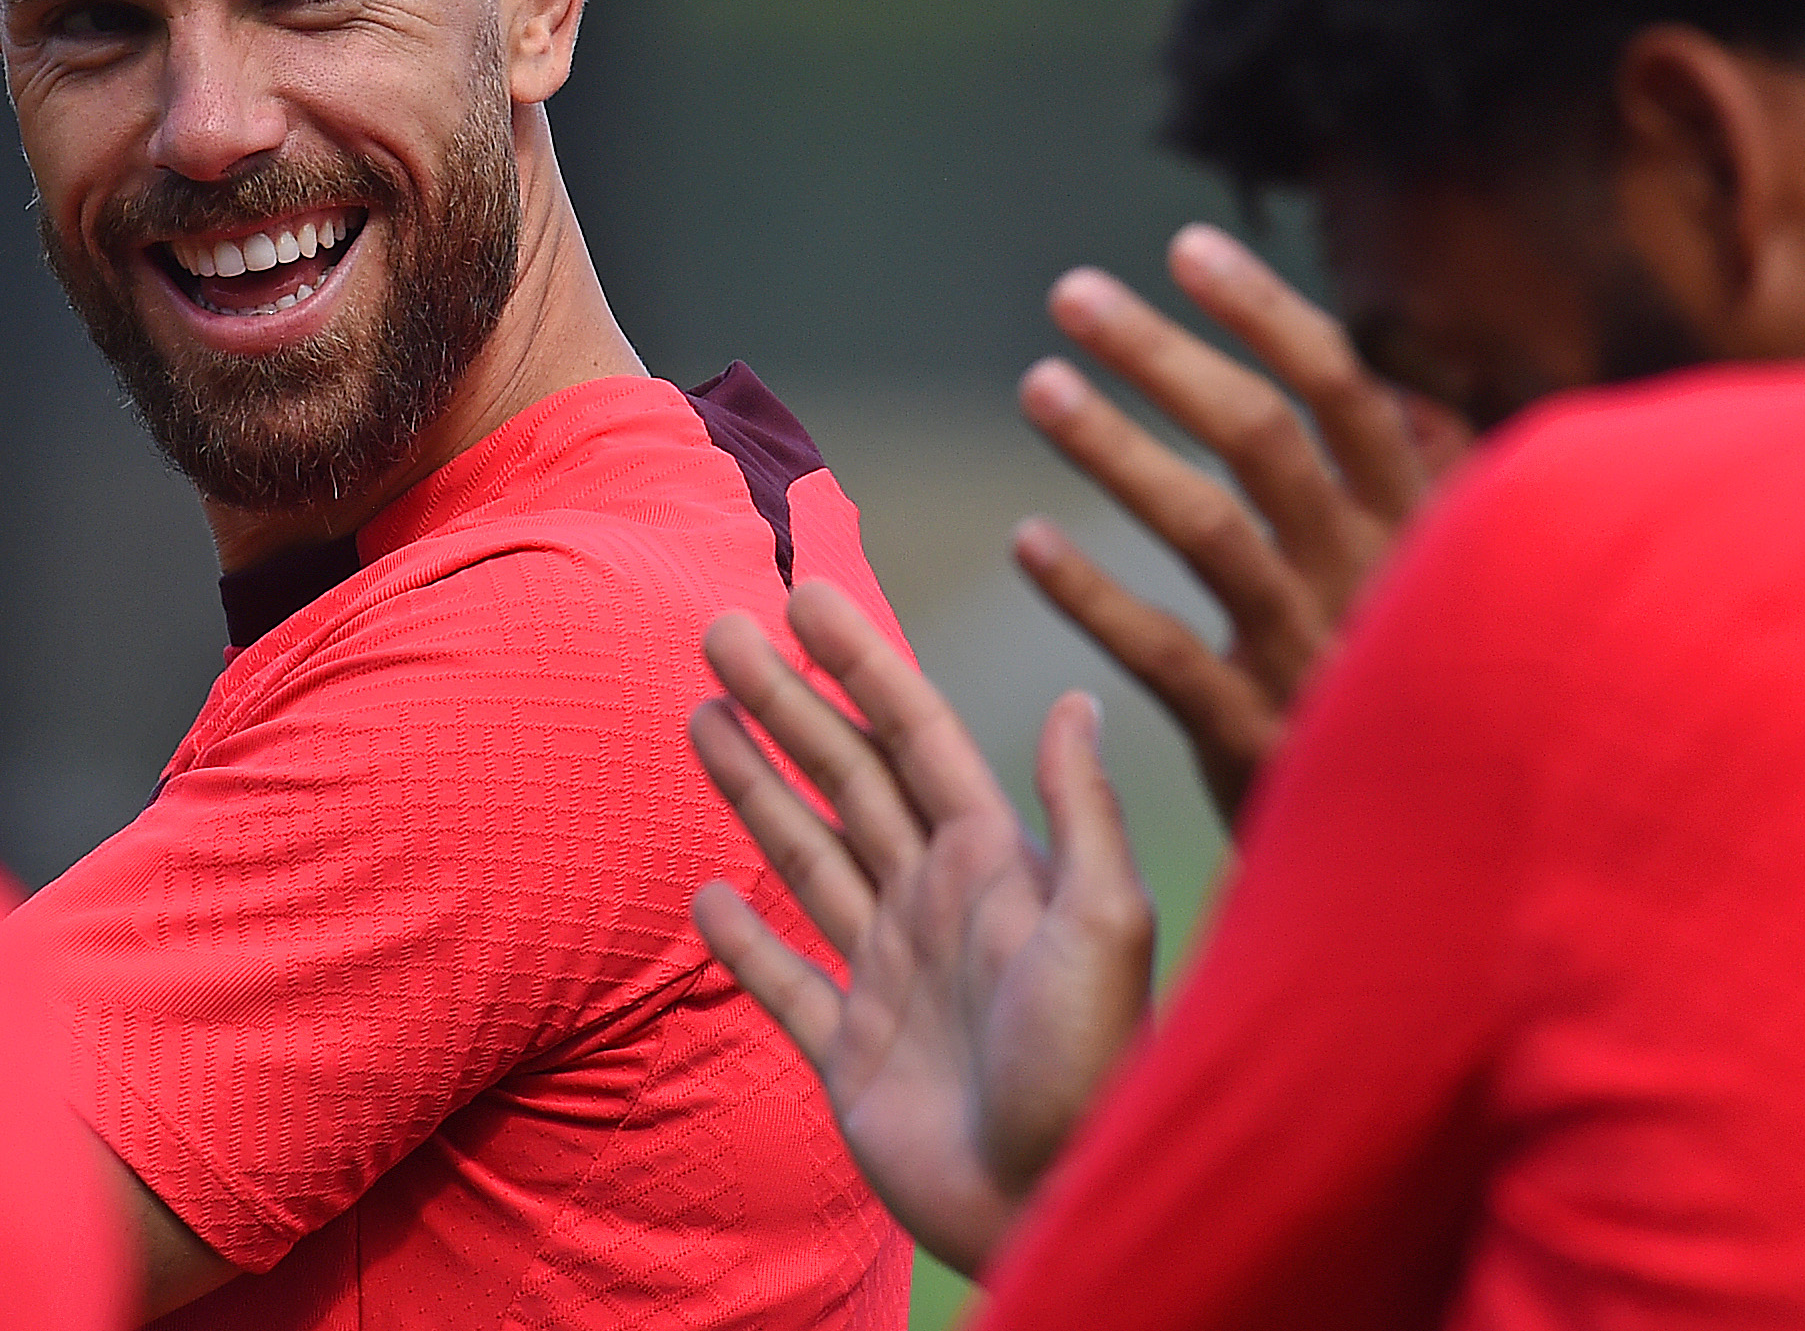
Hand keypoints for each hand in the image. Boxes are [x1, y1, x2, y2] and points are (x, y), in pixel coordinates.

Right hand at [690, 584, 1152, 1276]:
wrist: (1056, 1207)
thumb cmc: (1094, 1068)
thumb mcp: (1104, 924)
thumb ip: (1080, 811)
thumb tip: (1076, 695)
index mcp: (994, 866)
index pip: (912, 739)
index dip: (860, 666)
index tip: (805, 598)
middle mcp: (936, 906)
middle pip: (845, 778)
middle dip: (784, 703)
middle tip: (720, 629)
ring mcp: (889, 978)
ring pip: (806, 856)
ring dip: (754, 785)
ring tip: (700, 716)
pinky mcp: (852, 1056)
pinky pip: (785, 983)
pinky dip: (743, 940)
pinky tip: (704, 895)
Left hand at [1012, 223, 1463, 824]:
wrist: (1444, 880)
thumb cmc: (1432, 711)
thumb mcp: (1446, 592)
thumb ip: (1422, 503)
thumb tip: (1408, 393)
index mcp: (1421, 530)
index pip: (1346, 393)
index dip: (1266, 313)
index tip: (1183, 246)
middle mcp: (1374, 580)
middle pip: (1265, 440)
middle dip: (1164, 356)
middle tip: (1069, 293)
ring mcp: (1316, 660)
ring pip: (1209, 530)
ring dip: (1116, 449)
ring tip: (1037, 386)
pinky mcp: (1262, 742)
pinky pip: (1167, 655)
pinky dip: (1095, 595)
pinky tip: (1028, 543)